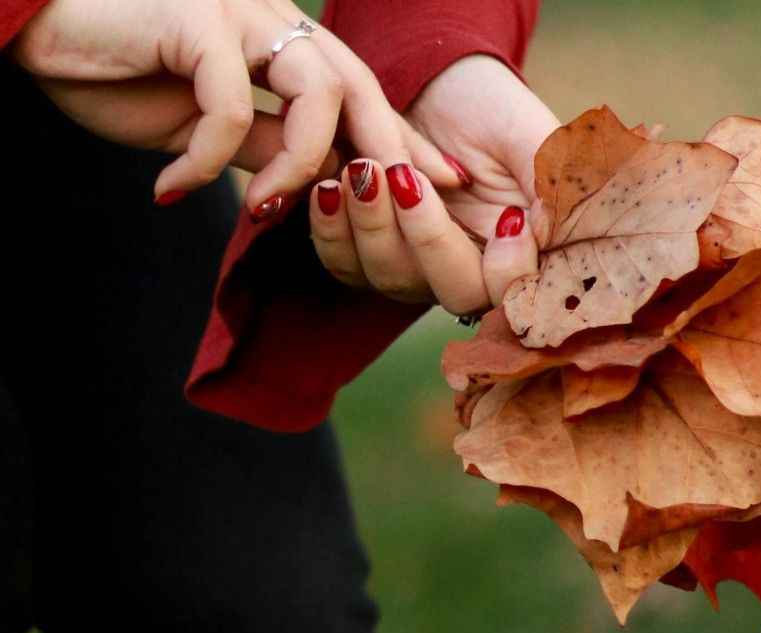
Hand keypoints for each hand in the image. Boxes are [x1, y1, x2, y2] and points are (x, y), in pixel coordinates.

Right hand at [9, 0, 462, 214]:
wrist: (38, 25)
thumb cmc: (120, 69)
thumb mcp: (207, 124)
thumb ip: (266, 145)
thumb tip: (319, 182)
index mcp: (282, 42)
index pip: (360, 94)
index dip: (404, 140)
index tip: (445, 187)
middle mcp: (273, 21)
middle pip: (358, 87)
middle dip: (388, 150)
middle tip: (405, 206)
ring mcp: (238, 14)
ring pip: (315, 94)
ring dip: (299, 167)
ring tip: (264, 210)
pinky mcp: (196, 20)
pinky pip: (230, 108)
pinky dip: (206, 161)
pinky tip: (170, 188)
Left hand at [308, 55, 559, 314]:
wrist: (432, 83)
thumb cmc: (490, 106)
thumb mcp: (529, 136)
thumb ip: (546, 184)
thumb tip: (549, 234)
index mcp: (521, 254)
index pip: (520, 295)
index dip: (511, 273)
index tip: (509, 220)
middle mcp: (472, 272)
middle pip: (456, 294)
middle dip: (429, 241)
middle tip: (405, 177)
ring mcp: (420, 269)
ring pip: (395, 280)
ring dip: (373, 227)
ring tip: (361, 167)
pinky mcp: (372, 253)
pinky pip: (348, 265)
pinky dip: (333, 232)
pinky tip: (328, 188)